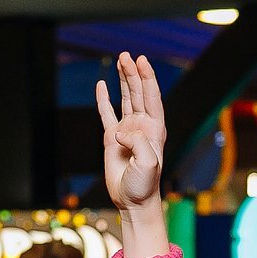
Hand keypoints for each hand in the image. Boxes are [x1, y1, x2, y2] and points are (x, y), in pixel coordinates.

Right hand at [95, 53, 166, 215]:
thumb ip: (138, 143)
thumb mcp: (148, 163)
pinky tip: (101, 85)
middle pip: (138, 92)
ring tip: (121, 60)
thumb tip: (121, 132)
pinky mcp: (111, 138)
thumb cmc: (144, 184)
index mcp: (154, 128)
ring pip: (125, 98)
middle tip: (127, 56)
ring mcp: (127, 130)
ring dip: (123, 79)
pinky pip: (106, 114)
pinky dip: (103, 99)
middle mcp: (142, 126)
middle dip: (133, 73)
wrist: (133, 201)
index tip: (142, 61)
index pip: (152, 97)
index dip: (148, 77)